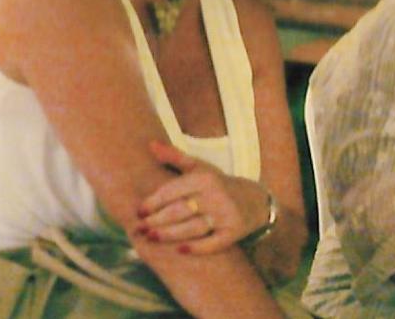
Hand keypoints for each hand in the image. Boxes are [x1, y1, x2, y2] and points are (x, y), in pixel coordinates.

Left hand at [135, 140, 269, 253]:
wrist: (256, 201)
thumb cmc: (219, 184)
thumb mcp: (200, 168)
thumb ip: (175, 157)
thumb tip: (151, 144)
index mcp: (205, 178)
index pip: (173, 191)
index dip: (153, 202)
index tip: (139, 212)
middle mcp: (216, 195)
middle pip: (180, 211)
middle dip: (156, 221)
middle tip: (139, 229)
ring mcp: (226, 215)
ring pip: (193, 228)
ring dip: (170, 234)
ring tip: (151, 238)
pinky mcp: (234, 232)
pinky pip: (213, 243)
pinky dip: (197, 248)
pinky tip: (180, 250)